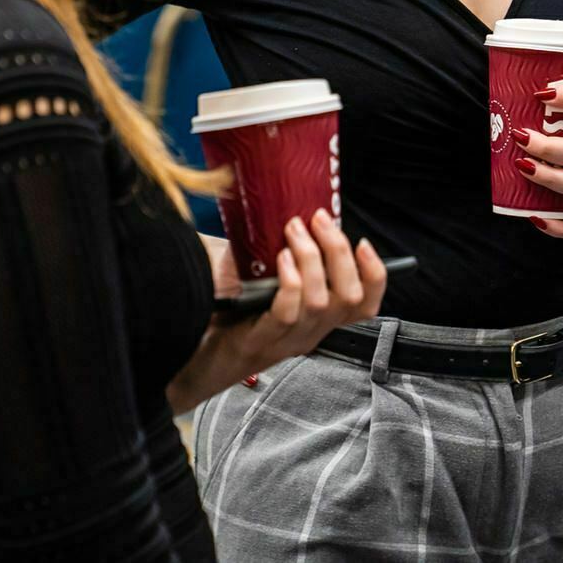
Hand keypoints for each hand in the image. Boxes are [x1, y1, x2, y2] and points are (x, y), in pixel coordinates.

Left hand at [166, 210, 385, 411]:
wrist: (187, 350)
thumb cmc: (227, 311)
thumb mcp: (266, 282)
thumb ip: (285, 258)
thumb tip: (291, 212)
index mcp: (318, 320)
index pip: (365, 306)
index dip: (375, 275)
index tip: (363, 243)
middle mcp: (310, 334)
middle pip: (350, 297)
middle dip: (339, 252)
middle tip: (319, 220)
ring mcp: (286, 341)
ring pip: (321, 302)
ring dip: (311, 258)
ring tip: (293, 230)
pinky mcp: (259, 342)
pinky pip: (287, 312)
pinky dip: (290, 281)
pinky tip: (280, 259)